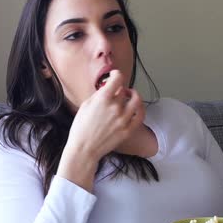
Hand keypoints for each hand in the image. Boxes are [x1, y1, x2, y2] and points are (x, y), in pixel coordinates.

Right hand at [57, 70, 144, 190]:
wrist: (84, 149)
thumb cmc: (81, 128)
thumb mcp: (86, 105)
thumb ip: (99, 94)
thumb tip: (107, 87)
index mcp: (103, 99)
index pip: (117, 78)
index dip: (116, 74)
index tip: (114, 75)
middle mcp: (116, 107)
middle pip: (124, 90)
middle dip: (120, 89)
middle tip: (117, 91)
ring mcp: (124, 119)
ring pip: (136, 101)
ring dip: (134, 95)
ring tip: (130, 96)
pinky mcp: (128, 130)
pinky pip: (140, 116)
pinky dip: (140, 109)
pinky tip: (136, 108)